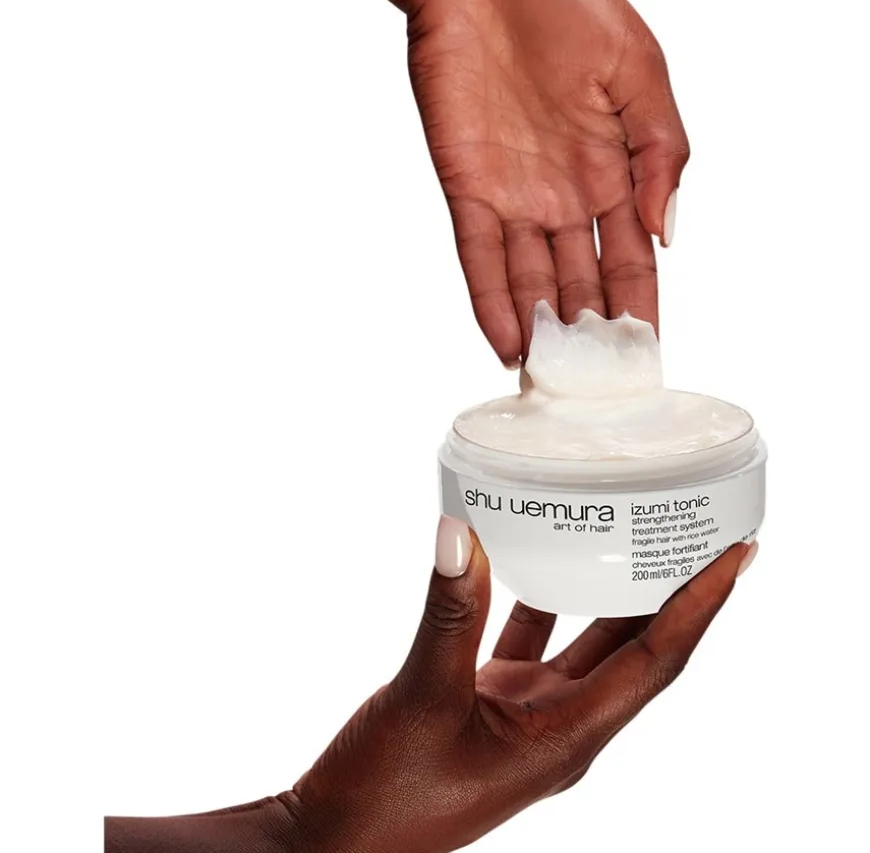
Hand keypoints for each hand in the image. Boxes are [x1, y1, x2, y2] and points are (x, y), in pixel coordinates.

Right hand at [287, 519, 755, 852]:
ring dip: (604, 592)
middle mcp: (559, 727)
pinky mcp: (489, 704)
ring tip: (624, 533)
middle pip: (634, 648)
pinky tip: (528, 557)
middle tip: (690, 529)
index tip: (737, 554)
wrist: (334, 843)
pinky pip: (528, 640)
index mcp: (567, 740)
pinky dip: (533, 599)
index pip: (657, 660)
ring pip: (581, 642)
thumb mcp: (424, 698)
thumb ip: (450, 614)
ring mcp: (524, 716)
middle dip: (669, 592)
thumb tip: (464, 534)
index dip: (701, 606)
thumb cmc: (385, 798)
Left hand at [377, 0, 688, 362]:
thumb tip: (668, 235)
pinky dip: (490, 300)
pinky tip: (505, 341)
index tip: (645, 358)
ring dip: (539, 333)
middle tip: (592, 390)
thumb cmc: (568, 5)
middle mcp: (562, 199)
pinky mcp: (466, 189)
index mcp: (611, 175)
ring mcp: (513, 199)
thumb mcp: (642, 76)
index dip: (638, 313)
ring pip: (527, 283)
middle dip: (585, 339)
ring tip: (550, 383)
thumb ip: (663, 156)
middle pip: (578, 286)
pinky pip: (478, 258)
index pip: (630, 265)